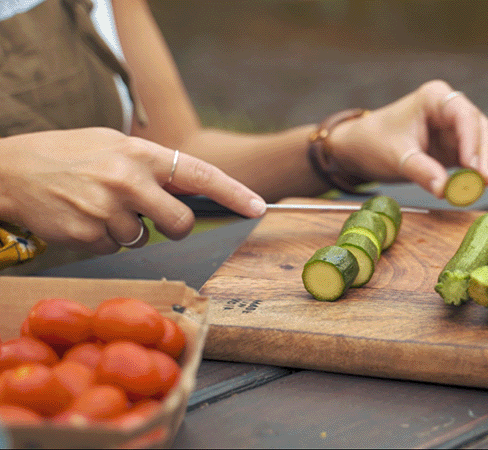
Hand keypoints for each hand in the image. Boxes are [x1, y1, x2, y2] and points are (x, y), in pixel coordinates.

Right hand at [0, 128, 265, 253]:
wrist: (11, 169)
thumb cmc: (71, 155)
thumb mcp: (115, 145)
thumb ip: (154, 166)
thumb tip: (194, 191)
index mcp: (140, 153)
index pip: (200, 174)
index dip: (233, 193)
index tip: (258, 208)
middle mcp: (128, 180)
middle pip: (181, 223)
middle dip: (177, 228)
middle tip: (158, 219)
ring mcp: (107, 209)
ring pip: (144, 240)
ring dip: (129, 230)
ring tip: (100, 206)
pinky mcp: (88, 235)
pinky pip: (116, 249)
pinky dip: (105, 240)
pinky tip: (84, 217)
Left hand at [326, 80, 487, 196]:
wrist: (359, 148)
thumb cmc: (374, 142)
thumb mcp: (396, 157)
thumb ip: (421, 171)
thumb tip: (444, 189)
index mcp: (434, 98)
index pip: (464, 116)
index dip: (472, 141)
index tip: (473, 166)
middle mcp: (449, 109)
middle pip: (479, 128)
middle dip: (483, 155)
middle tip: (484, 181)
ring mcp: (453, 128)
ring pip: (480, 144)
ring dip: (481, 165)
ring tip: (479, 187)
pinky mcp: (453, 147)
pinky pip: (470, 159)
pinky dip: (472, 174)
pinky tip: (471, 189)